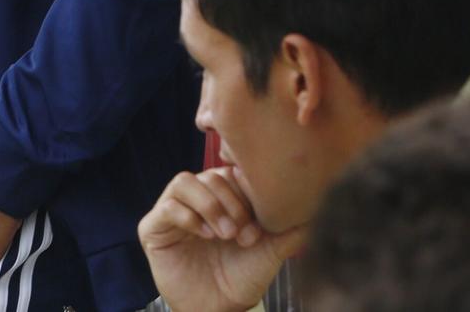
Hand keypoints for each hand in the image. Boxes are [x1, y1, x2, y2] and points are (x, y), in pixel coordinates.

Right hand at [137, 168, 301, 311]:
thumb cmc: (244, 277)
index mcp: (223, 196)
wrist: (221, 309)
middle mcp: (197, 199)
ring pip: (184, 182)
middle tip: (241, 233)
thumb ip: (291, 225)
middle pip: (210, 175)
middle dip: (230, 202)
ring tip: (223, 233)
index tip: (259, 222)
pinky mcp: (154, 228)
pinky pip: (166, 207)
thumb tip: (316, 205)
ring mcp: (174, 211)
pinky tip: (205, 236)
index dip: (246, 191)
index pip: (232, 171)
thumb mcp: (273, 248)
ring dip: (208, 204)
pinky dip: (188, 217)